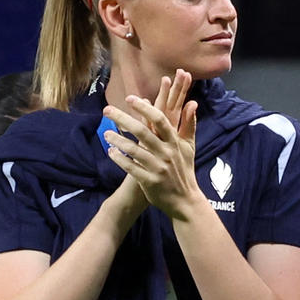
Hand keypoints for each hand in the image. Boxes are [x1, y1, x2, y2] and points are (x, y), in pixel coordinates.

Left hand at [102, 69, 203, 219]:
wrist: (185, 200)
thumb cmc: (184, 170)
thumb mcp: (189, 147)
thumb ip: (189, 124)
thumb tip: (192, 102)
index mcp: (175, 143)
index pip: (160, 120)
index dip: (145, 108)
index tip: (130, 98)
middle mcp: (167, 154)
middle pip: (142, 132)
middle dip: (123, 118)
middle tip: (107, 110)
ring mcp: (158, 168)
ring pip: (133, 150)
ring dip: (117, 140)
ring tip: (106, 133)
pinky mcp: (149, 181)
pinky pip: (130, 167)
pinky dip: (119, 159)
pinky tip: (110, 152)